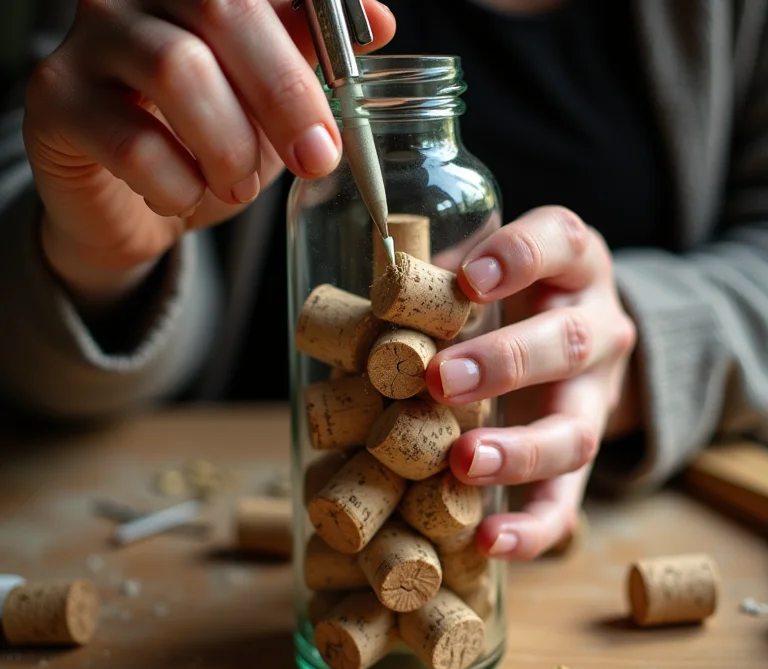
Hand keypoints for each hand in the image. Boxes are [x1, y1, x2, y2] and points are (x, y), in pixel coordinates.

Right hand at [23, 0, 394, 305]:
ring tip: (239, 188)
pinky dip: (178, 186)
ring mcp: (90, 39)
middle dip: (286, 96)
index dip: (317, 21)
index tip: (348, 81)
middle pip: (222, 9)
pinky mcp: (57, 99)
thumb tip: (379, 21)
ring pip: (179, 71)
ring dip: (229, 147)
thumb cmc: (209, 139)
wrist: (138, 200)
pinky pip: (133, 143)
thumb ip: (310, 53)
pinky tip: (184, 197)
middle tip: (316, 159)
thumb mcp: (269, 99)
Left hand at [425, 206, 637, 559]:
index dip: (520, 258)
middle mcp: (597, 328)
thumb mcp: (489, 269)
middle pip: (568, 343)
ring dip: (518, 450)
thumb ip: (440, 281)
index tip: (469, 279)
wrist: (583, 336)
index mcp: (571, 266)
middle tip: (442, 381)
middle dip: (504, 363)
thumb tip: (358, 314)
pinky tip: (489, 540)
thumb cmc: (516, 294)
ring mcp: (596, 400)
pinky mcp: (581, 457)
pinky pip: (568, 499)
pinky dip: (532, 527)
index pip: (560, 242)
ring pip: (576, 430)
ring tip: (463, 462)